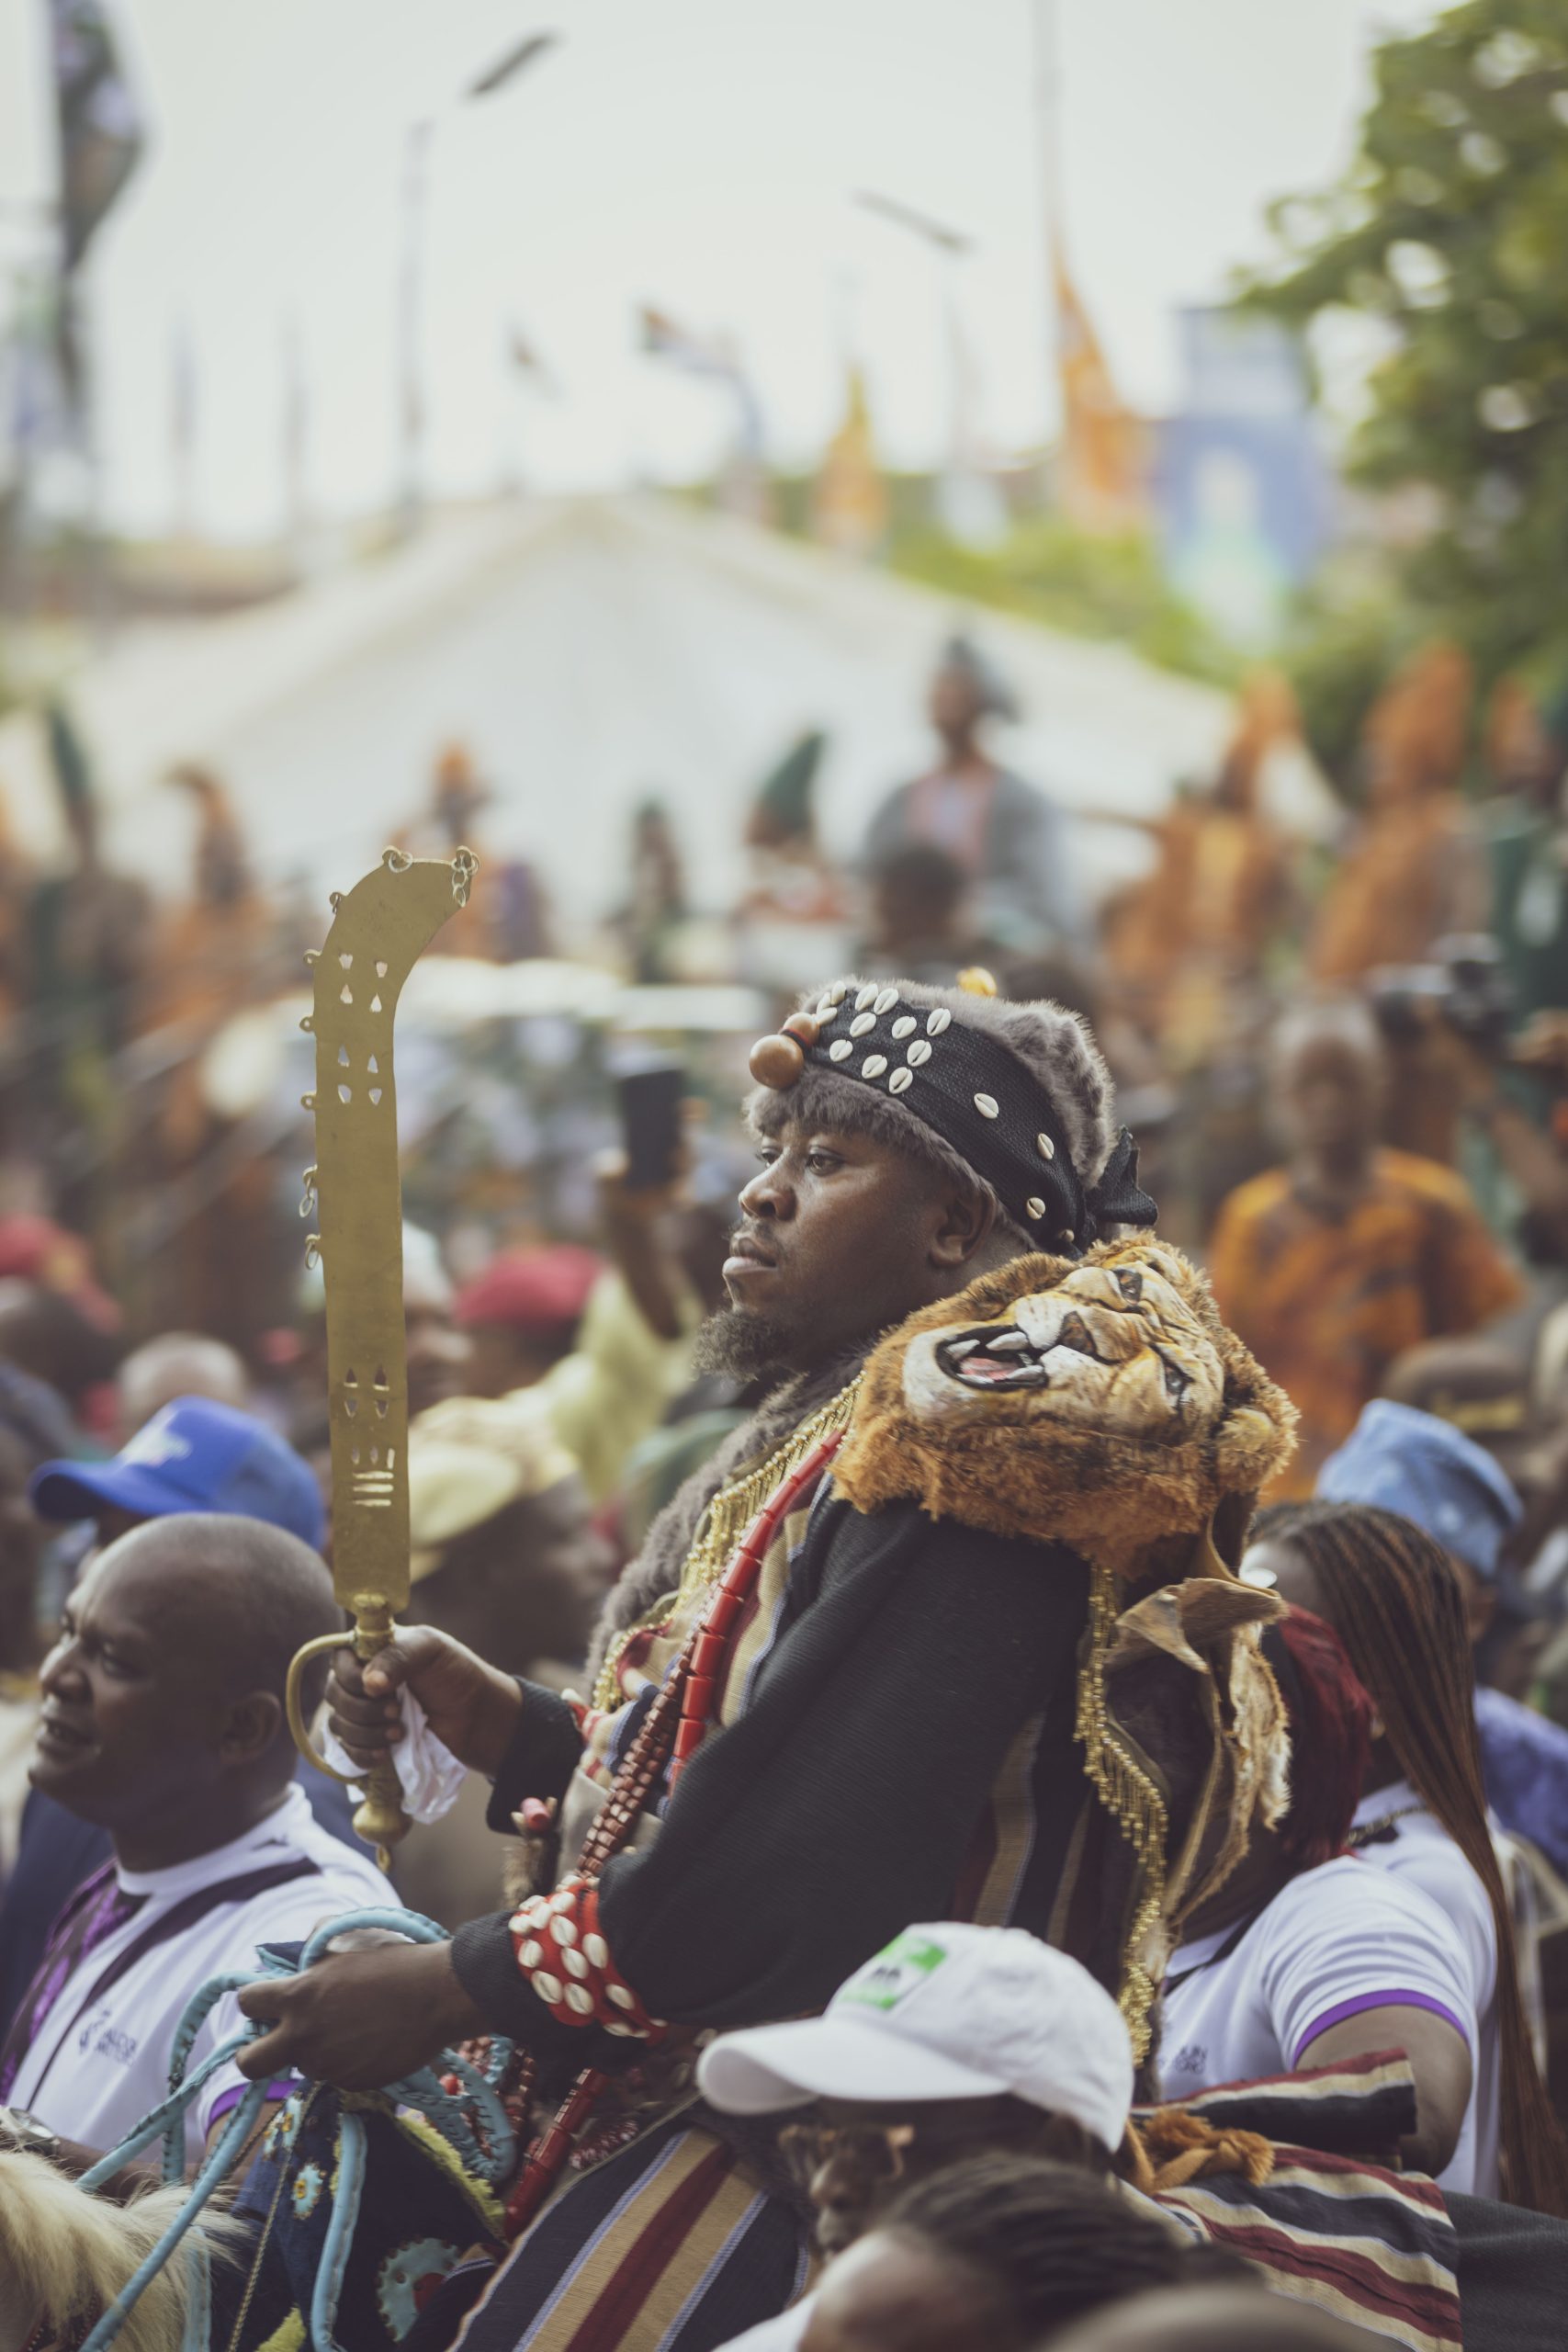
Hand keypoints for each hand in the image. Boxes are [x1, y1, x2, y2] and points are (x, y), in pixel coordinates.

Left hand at [235, 1941, 484, 2091]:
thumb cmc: (394, 1959)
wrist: (437, 1995)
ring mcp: (327, 2065)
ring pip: (302, 2065)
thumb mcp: (348, 1939)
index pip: (246, 2003)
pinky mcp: (351, 2083)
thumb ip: (313, 1945)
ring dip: (315, 2049)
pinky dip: (345, 2061)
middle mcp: (304, 2036)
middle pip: (248, 2063)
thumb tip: (300, 1956)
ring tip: (350, 2025)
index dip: (254, 2000)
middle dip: (253, 2053)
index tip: (268, 1999)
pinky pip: (335, 2075)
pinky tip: (370, 2039)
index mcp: (298, 1996)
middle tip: (276, 2039)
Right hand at [326, 1626, 521, 1778]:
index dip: (351, 1676)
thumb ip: (399, 1656)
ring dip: (366, 1733)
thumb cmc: (456, 1674)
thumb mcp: (431, 1650)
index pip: (339, 1660)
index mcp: (372, 1650)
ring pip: (339, 1725)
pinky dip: (363, 1754)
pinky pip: (348, 1752)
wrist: (477, 1718)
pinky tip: (385, 1753)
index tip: (380, 1687)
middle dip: (363, 1708)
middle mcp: (362, 1680)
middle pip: (334, 1695)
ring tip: (399, 1732)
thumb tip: (369, 1683)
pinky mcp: (370, 1742)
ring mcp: (364, 1713)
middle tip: (396, 1712)